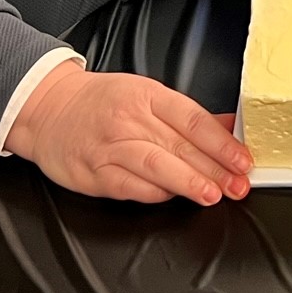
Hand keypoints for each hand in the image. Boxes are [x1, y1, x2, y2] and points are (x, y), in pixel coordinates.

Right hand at [5, 60, 251, 205]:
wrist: (49, 109)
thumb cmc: (101, 103)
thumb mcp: (146, 94)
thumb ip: (188, 115)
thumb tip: (229, 127)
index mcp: (148, 96)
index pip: (194, 119)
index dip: (222, 142)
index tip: (243, 159)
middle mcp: (131, 120)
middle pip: (181, 145)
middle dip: (215, 168)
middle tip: (239, 184)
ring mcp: (111, 146)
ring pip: (156, 166)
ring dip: (189, 182)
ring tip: (214, 194)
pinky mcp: (94, 172)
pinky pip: (130, 186)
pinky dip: (155, 193)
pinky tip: (174, 197)